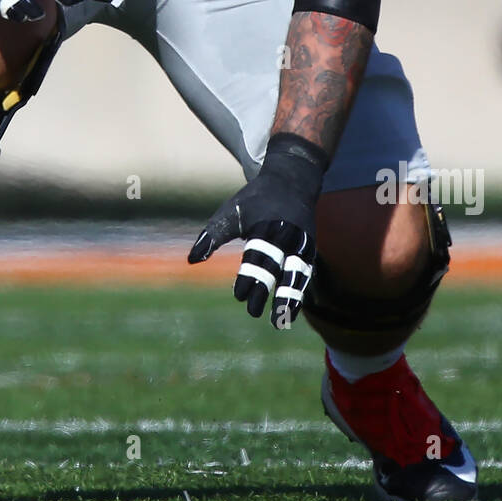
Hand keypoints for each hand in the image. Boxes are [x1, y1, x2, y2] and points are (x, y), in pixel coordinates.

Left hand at [188, 134, 326, 328]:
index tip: (239, 296)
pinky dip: (299, 290)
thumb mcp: (231, 212)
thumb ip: (212, 236)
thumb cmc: (256, 199)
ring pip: (297, 273)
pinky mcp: (310, 247)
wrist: (292, 180)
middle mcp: (287, 236)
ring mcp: (302, 242)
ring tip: (282, 320)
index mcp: (266, 226)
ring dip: (290, 297)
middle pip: (278, 267)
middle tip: (253, 313)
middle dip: (266, 290)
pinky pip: (306, 272)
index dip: (249, 277)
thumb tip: (191, 260)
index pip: (257, 256)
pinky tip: (291, 310)